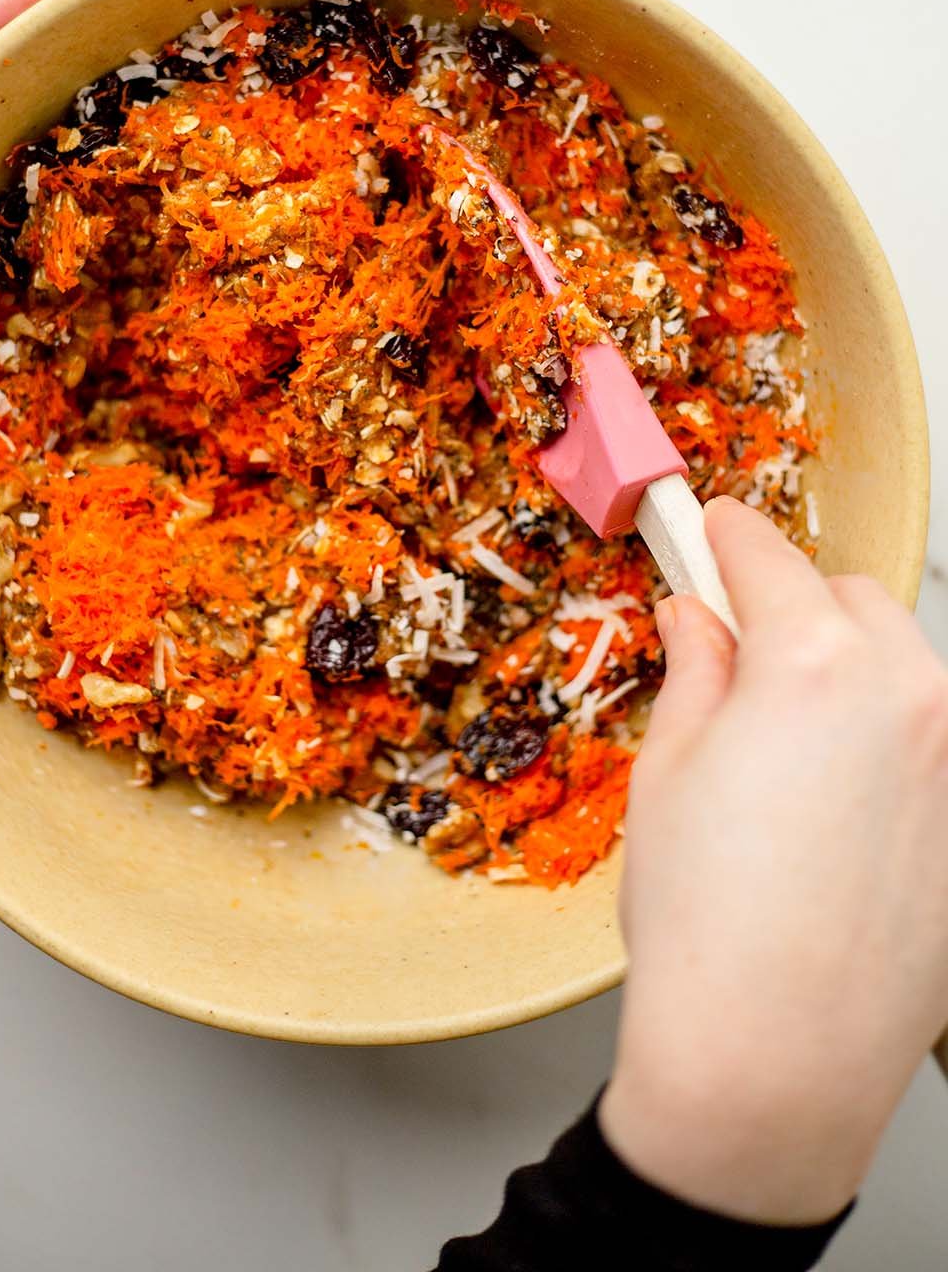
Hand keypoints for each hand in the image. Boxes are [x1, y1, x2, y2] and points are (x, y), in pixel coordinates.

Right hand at [601, 496, 947, 1223]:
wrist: (774, 1061)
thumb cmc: (708, 929)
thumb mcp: (669, 771)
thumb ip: (696, 672)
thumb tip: (700, 620)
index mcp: (817, 662)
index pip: (767, 555)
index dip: (723, 537)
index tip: (706, 530)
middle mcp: (908, 695)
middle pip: (850, 600)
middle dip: (794, 607)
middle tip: (734, 651)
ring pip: (902, 665)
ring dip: (846, 668)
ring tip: (782, 737)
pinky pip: (929, 741)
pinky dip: (885, 737)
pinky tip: (829, 803)